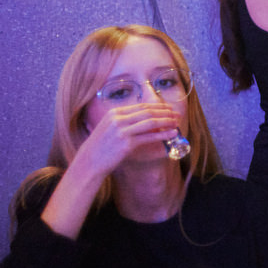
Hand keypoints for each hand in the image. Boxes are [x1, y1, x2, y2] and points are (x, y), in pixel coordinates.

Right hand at [42, 102, 181, 238]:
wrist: (89, 161)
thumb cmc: (102, 146)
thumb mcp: (111, 128)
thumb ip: (126, 122)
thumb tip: (149, 120)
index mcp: (114, 113)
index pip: (141, 106)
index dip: (158, 106)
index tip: (169, 108)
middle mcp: (118, 119)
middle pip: (148, 112)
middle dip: (165, 112)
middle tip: (177, 114)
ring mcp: (122, 131)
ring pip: (151, 123)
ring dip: (166, 122)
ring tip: (177, 123)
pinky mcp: (126, 143)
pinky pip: (149, 137)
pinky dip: (163, 135)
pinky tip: (171, 135)